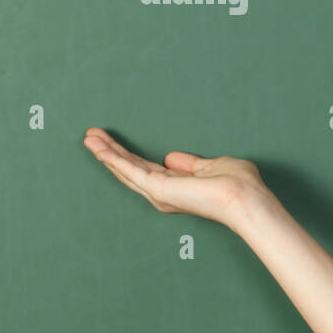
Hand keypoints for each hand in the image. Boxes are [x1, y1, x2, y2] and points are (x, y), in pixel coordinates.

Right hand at [82, 127, 263, 228]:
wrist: (244, 197)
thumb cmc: (238, 184)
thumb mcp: (212, 166)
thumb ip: (191, 164)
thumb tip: (172, 157)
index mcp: (178, 186)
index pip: (146, 168)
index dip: (128, 155)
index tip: (112, 142)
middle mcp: (165, 192)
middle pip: (131, 168)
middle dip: (110, 152)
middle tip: (91, 135)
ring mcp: (160, 192)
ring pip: (126, 169)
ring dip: (106, 153)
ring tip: (89, 138)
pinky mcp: (158, 188)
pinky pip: (130, 170)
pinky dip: (114, 159)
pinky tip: (99, 149)